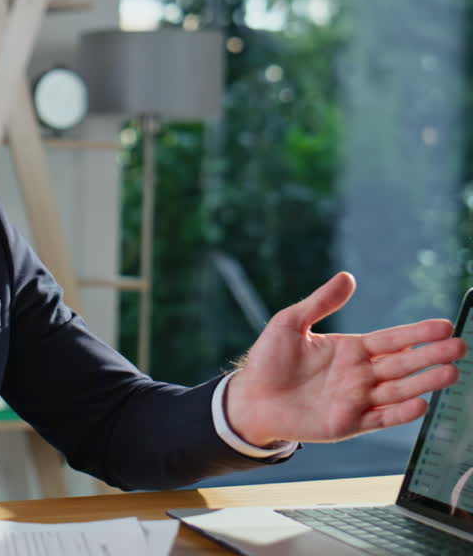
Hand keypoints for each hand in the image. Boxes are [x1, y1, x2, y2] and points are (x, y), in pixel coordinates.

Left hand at [227, 272, 466, 446]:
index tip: (444, 326)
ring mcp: (357, 400)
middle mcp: (361, 375)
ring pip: (399, 390)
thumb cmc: (268, 360)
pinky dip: (400, 413)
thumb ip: (320, 302)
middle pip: (403, 364)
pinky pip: (380, 418)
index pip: (392, 339)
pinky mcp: (348, 423)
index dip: (418, 333)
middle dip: (432, 356)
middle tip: (460, 347)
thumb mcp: (290, 323)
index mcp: (352, 350)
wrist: (249, 398)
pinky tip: (420, 404)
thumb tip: (347, 277)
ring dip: (424, 382)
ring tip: (450, 372)